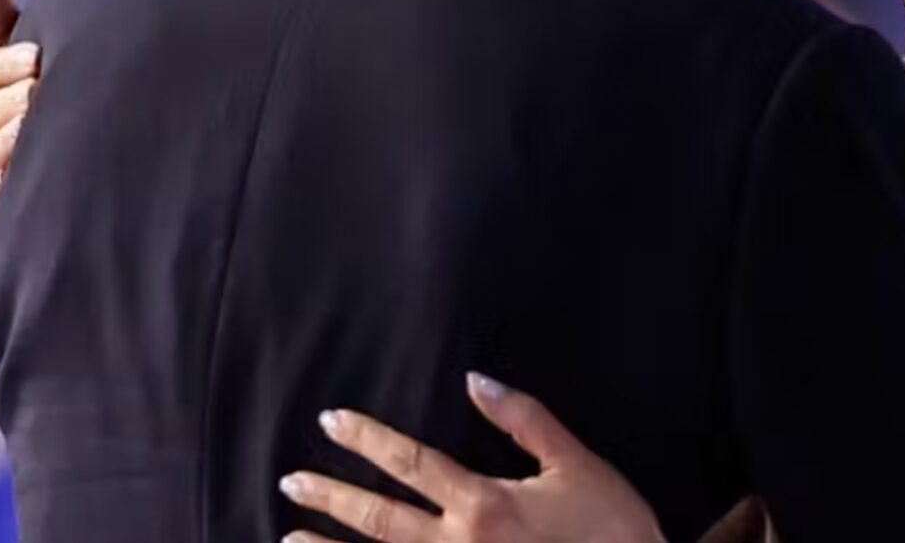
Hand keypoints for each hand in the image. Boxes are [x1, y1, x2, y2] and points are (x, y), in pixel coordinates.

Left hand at [278, 373, 662, 542]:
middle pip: (380, 520)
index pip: (411, 463)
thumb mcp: (578, 467)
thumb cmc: (616, 534)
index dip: (367, 439)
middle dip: (331, 498)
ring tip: (288, 539)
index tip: (330, 422)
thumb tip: (475, 379)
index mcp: (485, 505)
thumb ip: (525, 421)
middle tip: (291, 480)